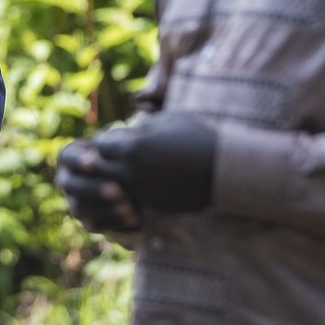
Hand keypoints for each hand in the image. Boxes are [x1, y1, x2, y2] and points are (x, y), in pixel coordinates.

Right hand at [54, 138, 140, 232]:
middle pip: (70, 185)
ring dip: (104, 208)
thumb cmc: (126, 153)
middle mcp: (66, 180)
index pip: (67, 156)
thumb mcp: (122, 143)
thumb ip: (123, 138)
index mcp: (70, 156)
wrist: (133, 182)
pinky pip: (94, 224)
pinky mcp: (87, 221)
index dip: (78, 160)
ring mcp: (74, 202)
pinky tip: (134, 218)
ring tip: (129, 207)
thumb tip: (136, 121)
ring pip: (80, 207)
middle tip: (117, 189)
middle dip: (93, 188)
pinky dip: (113, 222)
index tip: (95, 161)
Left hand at [94, 112, 217, 213]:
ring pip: (116, 187)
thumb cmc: (196, 136)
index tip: (116, 138)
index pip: (101, 145)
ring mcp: (143, 191)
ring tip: (132, 170)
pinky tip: (148, 183)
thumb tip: (127, 130)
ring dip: (119, 179)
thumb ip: (141, 126)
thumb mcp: (166, 120)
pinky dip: (136, 192)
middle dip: (107, 161)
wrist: (223, 168)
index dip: (107, 140)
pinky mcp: (155, 205)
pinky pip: (135, 198)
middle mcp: (132, 172)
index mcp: (132, 147)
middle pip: (102, 169)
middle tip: (117, 156)